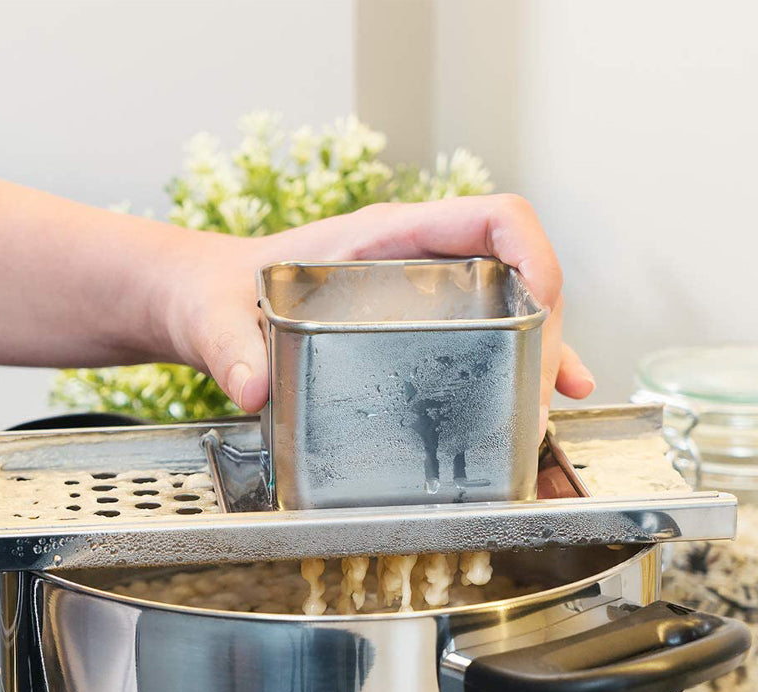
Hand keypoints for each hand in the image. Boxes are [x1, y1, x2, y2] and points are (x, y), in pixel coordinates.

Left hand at [163, 195, 594, 434]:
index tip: (547, 302)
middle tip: (542, 391)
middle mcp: (416, 262)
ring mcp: (420, 297)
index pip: (492, 218)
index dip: (536, 252)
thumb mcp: (216, 315)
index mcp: (385, 237)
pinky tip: (539, 402)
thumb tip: (251, 388)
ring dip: (540, 354)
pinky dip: (512, 369)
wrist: (204, 301)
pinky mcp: (411, 332)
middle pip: (515, 274)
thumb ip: (229, 344)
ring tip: (553, 407)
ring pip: (505, 312)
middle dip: (544, 326)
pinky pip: (478, 343)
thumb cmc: (216, 290)